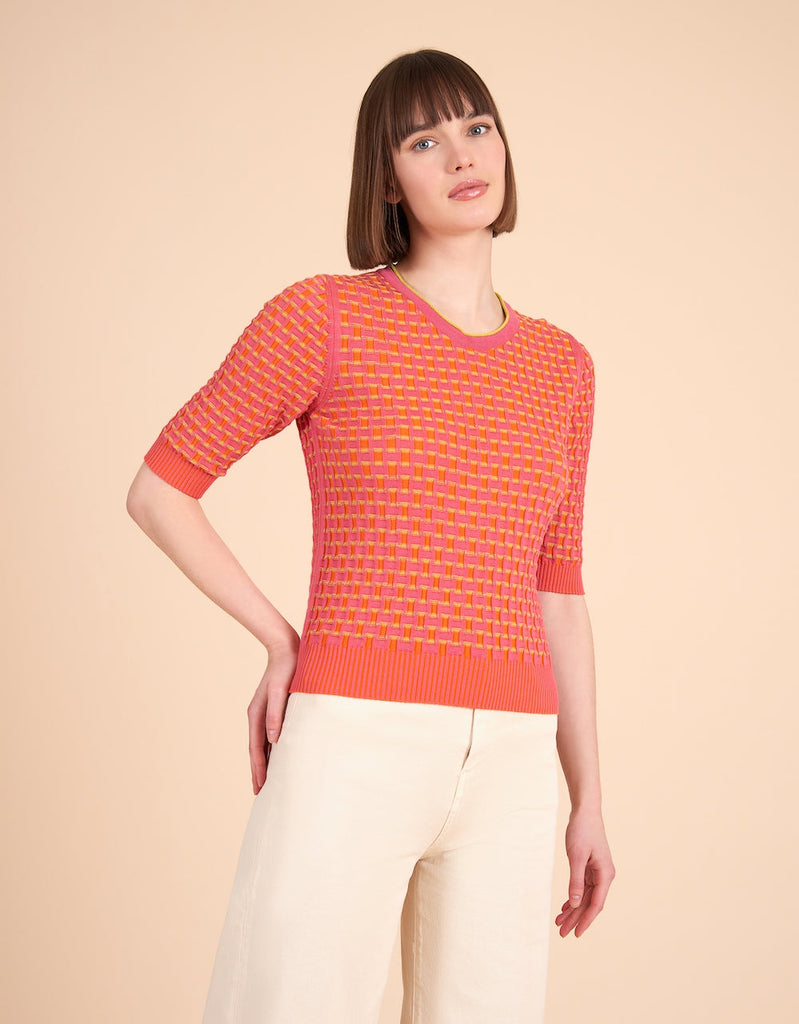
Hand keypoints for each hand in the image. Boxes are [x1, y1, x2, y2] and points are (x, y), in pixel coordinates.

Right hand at [247, 636, 299, 794]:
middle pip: (256, 750)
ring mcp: (265, 713)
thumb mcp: (281, 691)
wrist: (288, 649)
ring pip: (262, 744)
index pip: (256, 749)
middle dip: (258, 771)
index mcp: (256, 714)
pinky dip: (271, 749)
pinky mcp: (274, 709)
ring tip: (266, 780)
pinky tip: (277, 756)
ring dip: (263, 762)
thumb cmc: (287, 670)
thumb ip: (276, 714)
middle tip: (260, 793)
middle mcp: (258, 716)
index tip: (260, 788)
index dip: (258, 769)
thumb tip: (273, 740)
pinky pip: (270, 735)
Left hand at [555, 807, 614, 937]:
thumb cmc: (582, 830)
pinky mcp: (590, 867)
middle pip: (590, 903)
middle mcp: (604, 875)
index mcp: (605, 874)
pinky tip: (565, 908)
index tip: (576, 934)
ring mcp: (598, 872)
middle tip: (561, 933)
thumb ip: (576, 880)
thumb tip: (576, 903)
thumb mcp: (576, 856)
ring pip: (585, 897)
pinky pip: (583, 888)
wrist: (585, 811)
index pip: (596, 904)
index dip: (586, 920)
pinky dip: (574, 897)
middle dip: (576, 919)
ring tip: (559, 923)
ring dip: (573, 910)